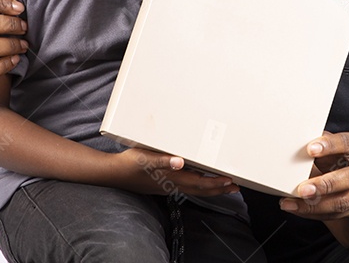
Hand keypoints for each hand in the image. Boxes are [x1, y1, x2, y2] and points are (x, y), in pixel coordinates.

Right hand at [111, 148, 239, 197]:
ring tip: (223, 186)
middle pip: (200, 190)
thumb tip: (181, 162)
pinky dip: (198, 185)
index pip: (199, 183)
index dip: (215, 183)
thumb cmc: (129, 164)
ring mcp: (167, 185)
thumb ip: (163, 160)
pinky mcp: (163, 183)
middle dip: (218, 189)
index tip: (230, 181)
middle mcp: (172, 184)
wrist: (113, 173)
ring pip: (194, 190)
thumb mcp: (145, 158)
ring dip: (210, 188)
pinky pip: (186, 187)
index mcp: (171, 177)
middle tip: (235, 187)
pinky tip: (199, 179)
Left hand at [279, 131, 348, 218]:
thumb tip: (296, 141)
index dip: (329, 145)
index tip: (310, 148)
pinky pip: (334, 214)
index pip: (346, 143)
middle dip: (325, 185)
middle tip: (302, 188)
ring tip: (292, 203)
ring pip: (342, 202)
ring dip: (315, 205)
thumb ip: (323, 141)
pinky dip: (313, 213)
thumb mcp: (342, 142)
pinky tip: (296, 209)